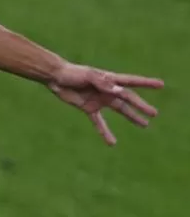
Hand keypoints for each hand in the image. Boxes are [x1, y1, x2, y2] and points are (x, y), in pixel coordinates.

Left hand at [47, 63, 163, 144]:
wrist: (55, 77)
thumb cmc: (73, 73)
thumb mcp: (88, 76)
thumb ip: (103, 83)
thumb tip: (119, 91)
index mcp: (109, 79)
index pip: (131, 82)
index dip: (146, 83)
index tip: (160, 85)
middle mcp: (107, 90)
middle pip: (128, 99)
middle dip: (141, 106)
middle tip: (154, 113)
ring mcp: (99, 99)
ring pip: (119, 110)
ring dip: (131, 117)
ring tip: (144, 124)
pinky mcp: (88, 108)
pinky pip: (99, 122)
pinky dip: (105, 132)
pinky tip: (112, 143)